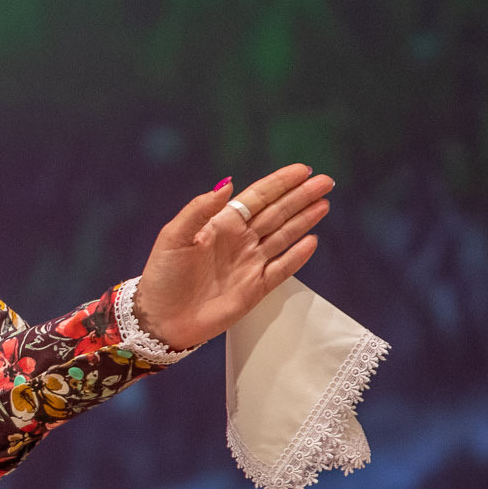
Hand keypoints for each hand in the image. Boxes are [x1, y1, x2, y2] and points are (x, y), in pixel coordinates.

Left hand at [131, 164, 334, 350]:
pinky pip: (282, 269)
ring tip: (324, 203)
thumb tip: (227, 185)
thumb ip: (200, 209)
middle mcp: (239, 240)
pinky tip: (312, 241)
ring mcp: (250, 263)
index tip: (303, 170)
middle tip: (325, 181)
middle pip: (277, 213)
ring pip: (284, 235)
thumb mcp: (174, 236)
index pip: (257, 198)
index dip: (280, 183)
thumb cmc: (163, 275)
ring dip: (304, 219)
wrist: (162, 318)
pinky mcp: (256, 288)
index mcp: (221, 224)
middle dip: (301, 196)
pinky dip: (297, 256)